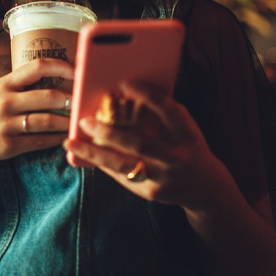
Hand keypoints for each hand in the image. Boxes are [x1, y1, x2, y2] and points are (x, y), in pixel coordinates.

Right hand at [0, 58, 73, 170]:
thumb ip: (19, 86)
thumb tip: (52, 80)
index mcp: (3, 84)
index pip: (38, 67)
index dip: (62, 67)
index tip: (79, 70)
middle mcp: (5, 102)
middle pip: (48, 95)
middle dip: (71, 98)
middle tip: (84, 100)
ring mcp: (6, 125)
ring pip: (48, 121)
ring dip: (68, 121)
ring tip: (80, 121)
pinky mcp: (8, 146)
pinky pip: (39, 141)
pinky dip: (56, 140)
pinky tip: (65, 138)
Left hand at [63, 80, 221, 208]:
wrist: (205, 188)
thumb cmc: (186, 147)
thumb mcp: (183, 129)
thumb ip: (161, 115)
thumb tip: (123, 93)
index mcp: (189, 134)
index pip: (170, 111)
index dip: (149, 96)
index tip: (125, 83)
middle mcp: (178, 157)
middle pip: (140, 143)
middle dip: (109, 131)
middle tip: (84, 121)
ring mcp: (165, 177)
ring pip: (124, 165)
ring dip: (94, 153)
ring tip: (70, 142)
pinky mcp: (152, 193)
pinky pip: (121, 177)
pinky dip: (101, 164)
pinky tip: (84, 155)